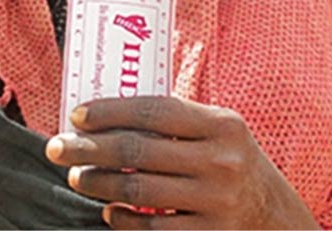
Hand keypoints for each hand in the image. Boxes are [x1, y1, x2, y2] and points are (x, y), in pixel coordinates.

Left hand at [46, 97, 318, 229]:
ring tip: (77, 177)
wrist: (274, 217)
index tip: (78, 116)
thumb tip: (110, 112)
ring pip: (137, 192)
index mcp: (224, 125)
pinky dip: (122, 219)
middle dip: (88, 149)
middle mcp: (222, 161)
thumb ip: (180, 121)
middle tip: (57, 148)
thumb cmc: (234, 164)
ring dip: (98, 184)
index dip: (111, 112)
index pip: (156, 111)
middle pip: (138, 151)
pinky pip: (150, 230)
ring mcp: (215, 202)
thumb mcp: (221, 133)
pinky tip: (109, 210)